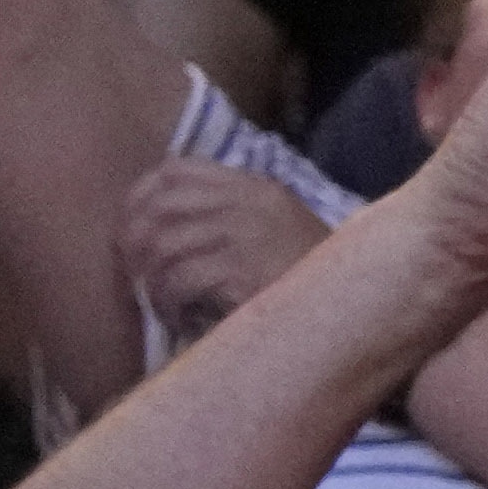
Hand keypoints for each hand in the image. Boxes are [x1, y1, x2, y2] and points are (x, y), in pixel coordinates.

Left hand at [114, 156, 328, 358]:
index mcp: (255, 187)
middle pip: (160, 205)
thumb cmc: (313, 281)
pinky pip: (179, 280)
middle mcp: (248, 203)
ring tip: (161, 304)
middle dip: (135, 241)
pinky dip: (168, 302)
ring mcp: (246, 234)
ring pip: (164, 244)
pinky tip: (179, 318)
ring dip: (152, 280)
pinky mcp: (242, 271)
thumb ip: (232, 216)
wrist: (357, 313)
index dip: (139, 196)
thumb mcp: (277, 230)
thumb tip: (164, 226)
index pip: (176, 169)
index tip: (131, 228)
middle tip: (136, 274)